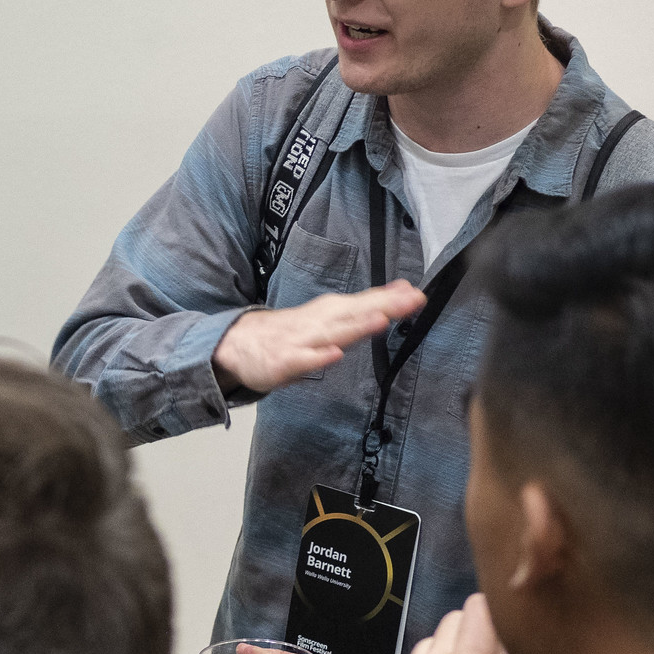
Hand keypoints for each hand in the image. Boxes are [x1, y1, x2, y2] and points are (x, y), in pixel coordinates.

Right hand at [211, 281, 426, 393]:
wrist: (236, 343)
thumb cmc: (288, 332)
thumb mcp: (328, 316)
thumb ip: (364, 307)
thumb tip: (403, 291)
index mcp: (329, 313)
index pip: (364, 303)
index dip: (391, 299)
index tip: (417, 295)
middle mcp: (318, 323)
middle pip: (353, 313)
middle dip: (383, 306)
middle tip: (411, 300)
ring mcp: (300, 341)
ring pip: (332, 333)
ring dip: (355, 327)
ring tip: (380, 320)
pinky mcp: (283, 362)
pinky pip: (303, 361)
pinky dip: (318, 357)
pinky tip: (333, 354)